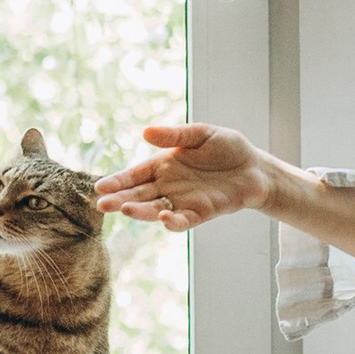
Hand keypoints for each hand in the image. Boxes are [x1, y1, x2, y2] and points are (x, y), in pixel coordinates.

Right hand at [96, 121, 272, 232]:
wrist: (255, 167)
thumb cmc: (227, 147)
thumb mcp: (201, 134)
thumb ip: (175, 135)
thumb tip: (145, 132)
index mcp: (163, 165)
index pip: (134, 175)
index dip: (117, 181)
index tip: (99, 187)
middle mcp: (168, 186)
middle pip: (139, 195)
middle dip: (119, 200)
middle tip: (101, 205)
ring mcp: (183, 201)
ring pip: (155, 210)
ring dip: (140, 212)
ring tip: (125, 210)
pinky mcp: (201, 213)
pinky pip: (183, 220)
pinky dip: (173, 221)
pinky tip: (164, 218)